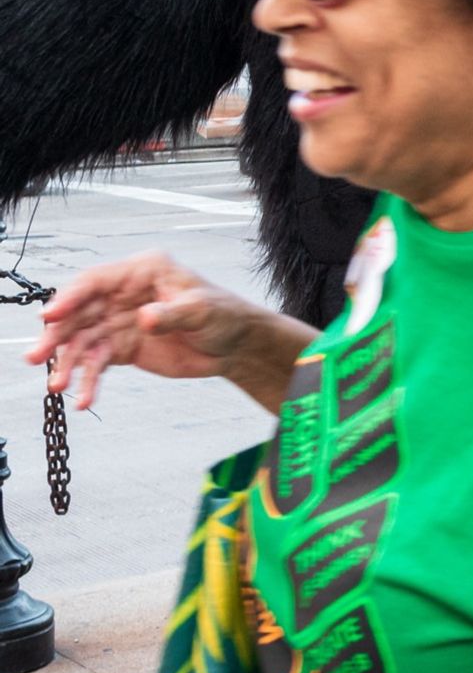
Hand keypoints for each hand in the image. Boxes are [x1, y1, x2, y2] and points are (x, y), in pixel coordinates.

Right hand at [25, 252, 271, 409]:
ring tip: (58, 387)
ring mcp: (121, 322)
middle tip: (37, 357)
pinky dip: (89, 381)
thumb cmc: (223, 315)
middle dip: (58, 335)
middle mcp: (125, 295)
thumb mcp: (202, 311)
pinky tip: (84, 400)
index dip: (70, 297)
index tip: (50, 316)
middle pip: (81, 313)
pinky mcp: (124, 348)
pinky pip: (98, 363)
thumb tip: (145, 317)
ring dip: (68, 363)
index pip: (96, 281)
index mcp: (142, 272)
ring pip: (84, 341)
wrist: (235, 345)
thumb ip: (172, 314)